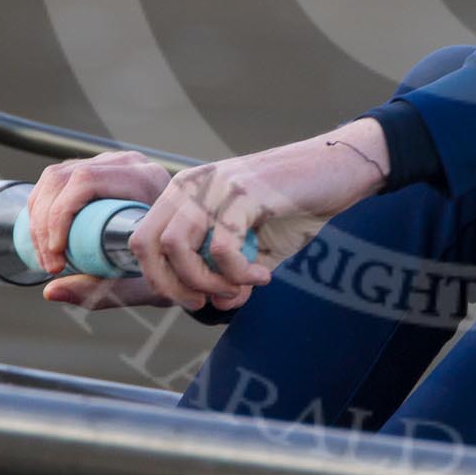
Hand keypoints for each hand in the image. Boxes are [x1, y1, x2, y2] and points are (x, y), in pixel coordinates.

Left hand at [29, 121, 390, 312]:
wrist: (338, 170)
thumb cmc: (293, 209)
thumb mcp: (250, 241)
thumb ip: (222, 270)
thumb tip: (208, 304)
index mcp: (183, 194)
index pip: (137, 241)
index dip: (143, 279)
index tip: (176, 299)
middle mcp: (190, 186)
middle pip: (145, 245)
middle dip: (171, 287)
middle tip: (205, 302)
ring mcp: (215, 186)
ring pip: (176, 247)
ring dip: (204, 283)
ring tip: (236, 290)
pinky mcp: (244, 192)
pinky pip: (221, 246)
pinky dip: (238, 274)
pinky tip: (262, 277)